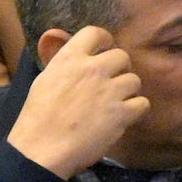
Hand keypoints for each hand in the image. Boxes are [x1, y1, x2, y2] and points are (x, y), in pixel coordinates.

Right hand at [7, 25, 148, 178]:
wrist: (43, 149)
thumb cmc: (38, 117)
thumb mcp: (45, 79)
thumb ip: (63, 62)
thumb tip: (69, 45)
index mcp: (70, 58)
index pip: (95, 32)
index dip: (104, 41)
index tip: (104, 51)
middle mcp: (93, 69)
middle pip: (122, 56)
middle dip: (119, 69)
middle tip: (111, 83)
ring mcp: (110, 91)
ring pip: (135, 80)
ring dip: (128, 91)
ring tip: (116, 103)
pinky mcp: (122, 113)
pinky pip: (143, 103)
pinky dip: (136, 110)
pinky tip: (125, 116)